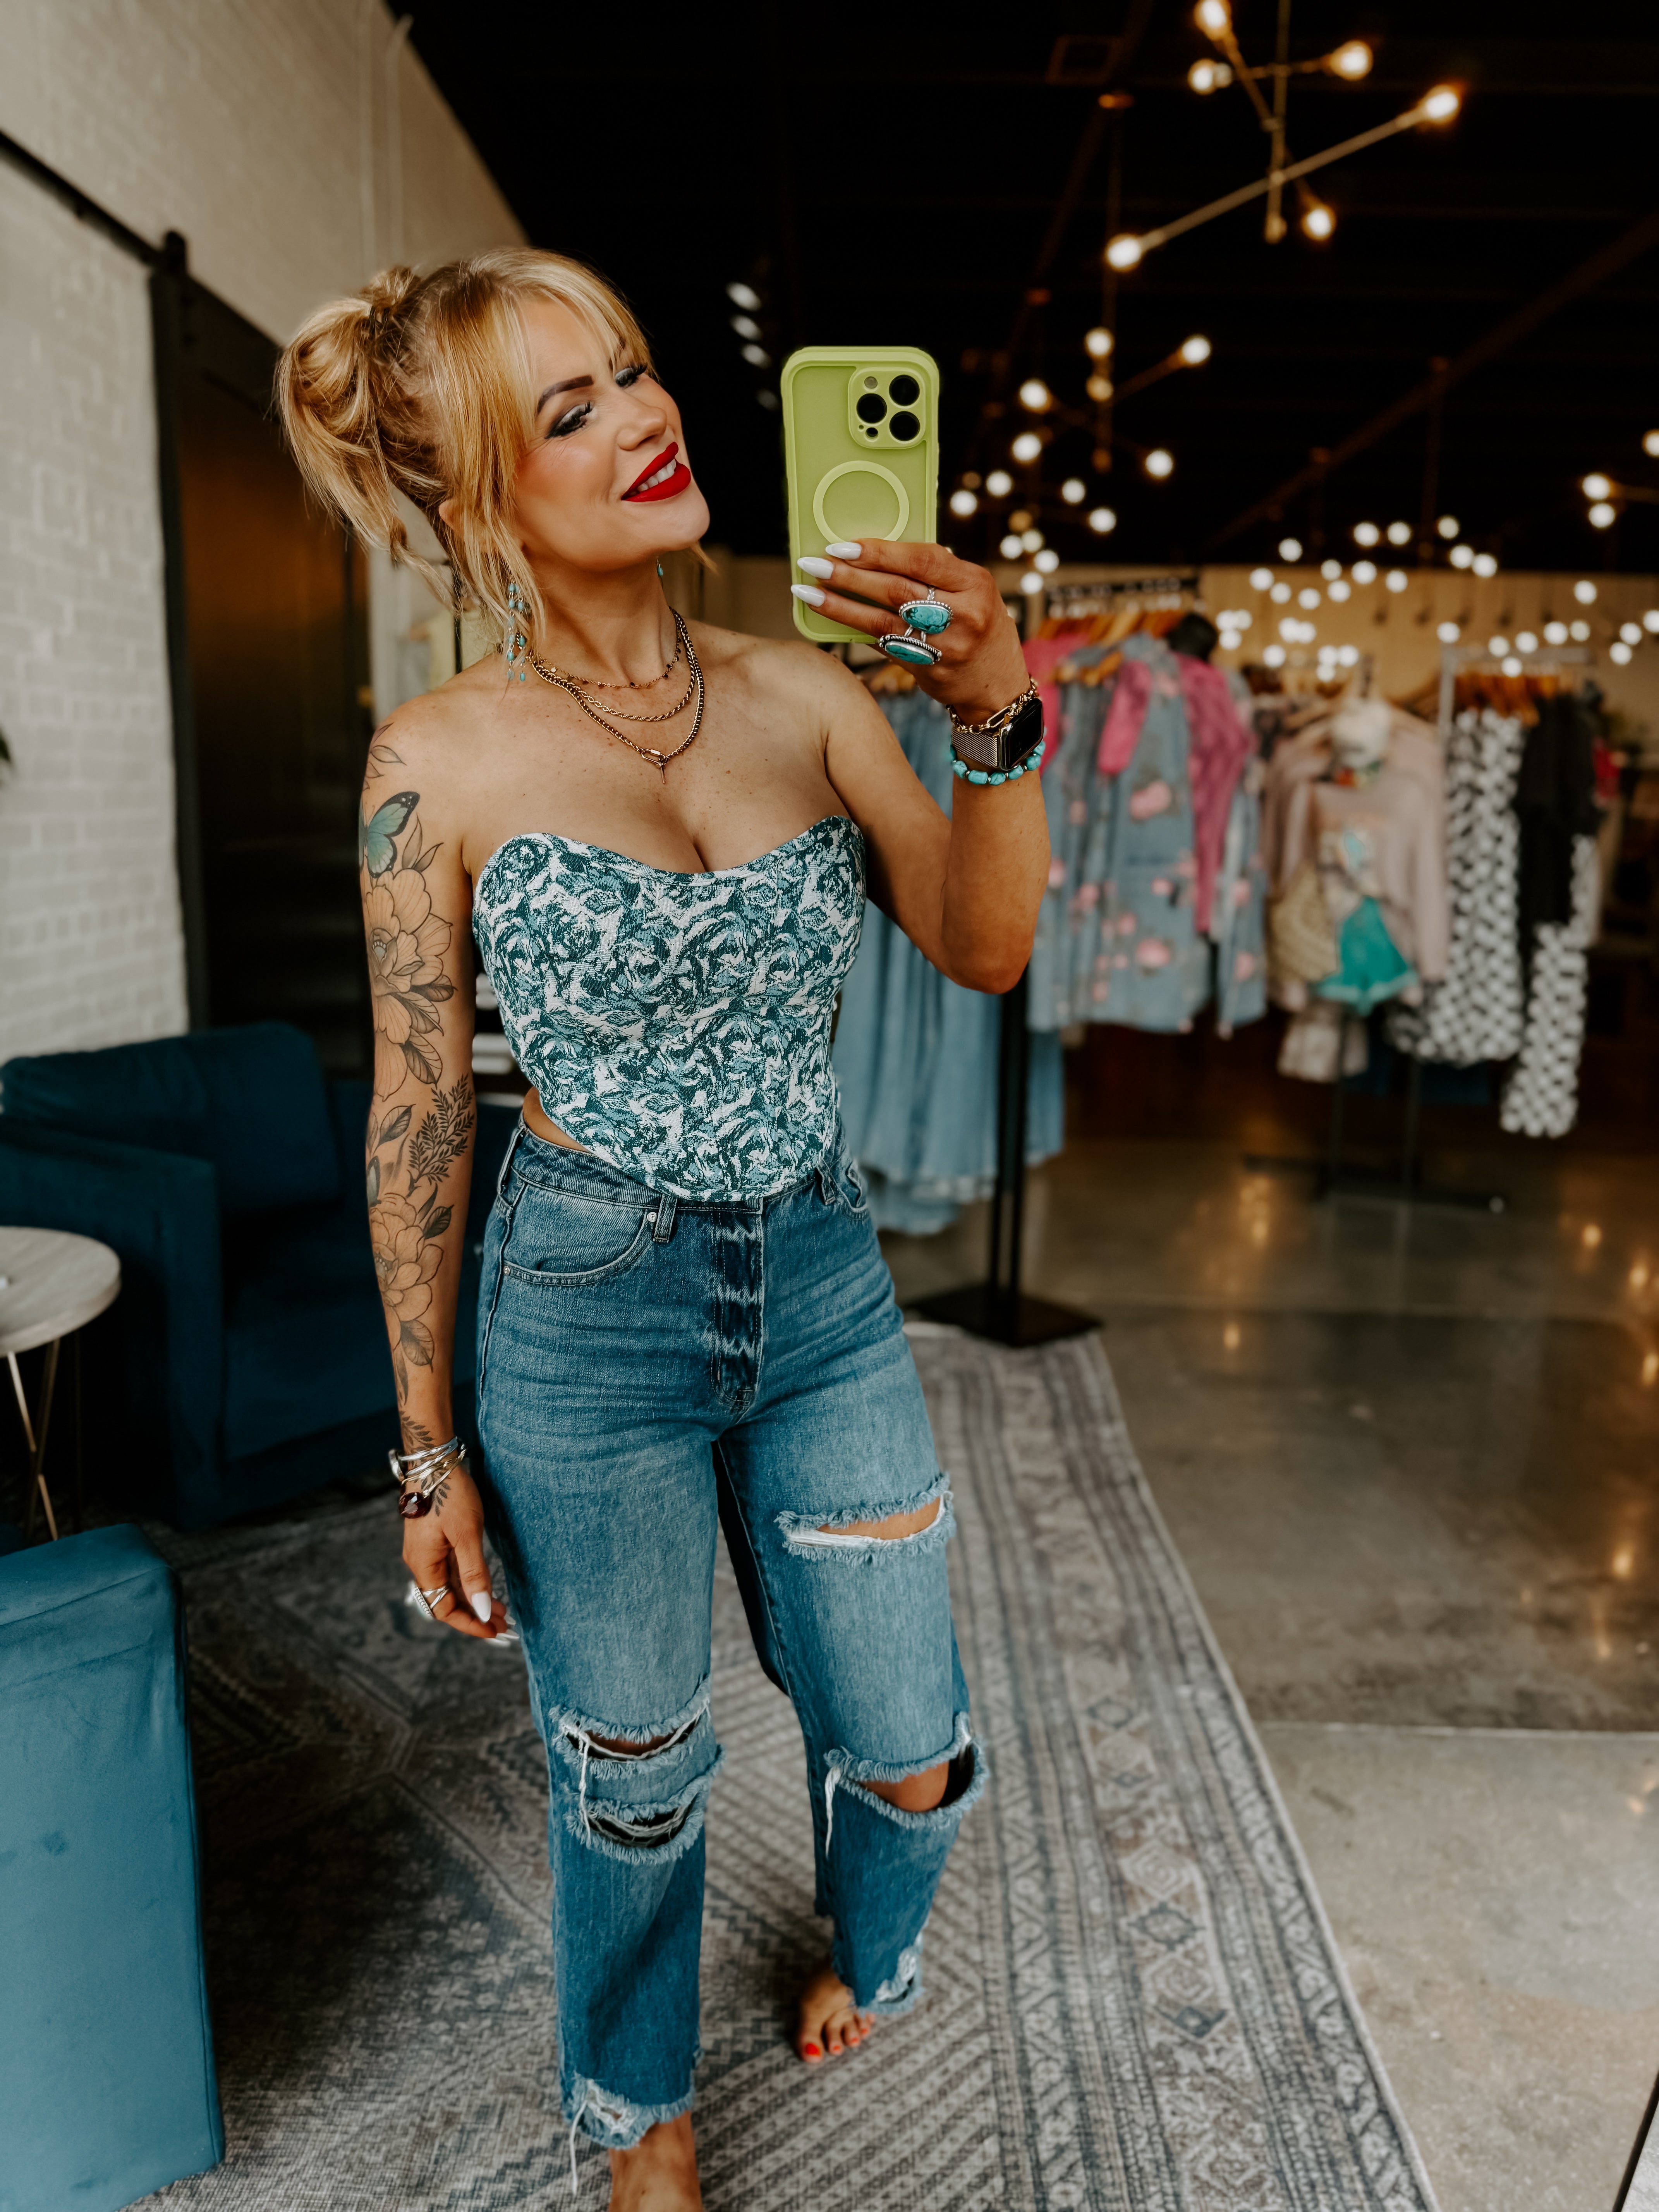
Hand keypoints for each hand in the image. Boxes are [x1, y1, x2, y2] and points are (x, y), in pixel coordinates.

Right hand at [401, 1457, 508, 1638]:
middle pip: (446, 1600)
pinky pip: (450, 1570)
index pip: (444, 1609)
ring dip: (474, 1598)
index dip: (469, 1623)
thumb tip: (483, 1610)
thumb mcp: (467, 1535)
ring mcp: (427, 1551)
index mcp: (424, 1566)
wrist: (434, 1461)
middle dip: (475, 1614)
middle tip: (504, 1623)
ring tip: (502, 1608)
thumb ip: (474, 1574)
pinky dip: (469, 1581)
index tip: (494, 1631)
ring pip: (450, 1586)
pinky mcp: (434, 1540)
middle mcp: (421, 1563)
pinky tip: (485, 1584)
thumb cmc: (449, 1494)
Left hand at [793, 541, 1027, 722]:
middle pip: (896, 589)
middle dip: (849, 575)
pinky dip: (857, 630)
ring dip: (840, 605)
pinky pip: (885, 645)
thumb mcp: (972, 590)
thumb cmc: (980, 626)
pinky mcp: (928, 671)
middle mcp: (963, 614)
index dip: (879, 551)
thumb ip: (935, 573)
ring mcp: (946, 647)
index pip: (921, 559)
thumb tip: (875, 554)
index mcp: (975, 583)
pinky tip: (832, 618)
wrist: (997, 686)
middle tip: (814, 564)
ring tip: (809, 592)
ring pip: (883, 620)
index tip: (842, 545)